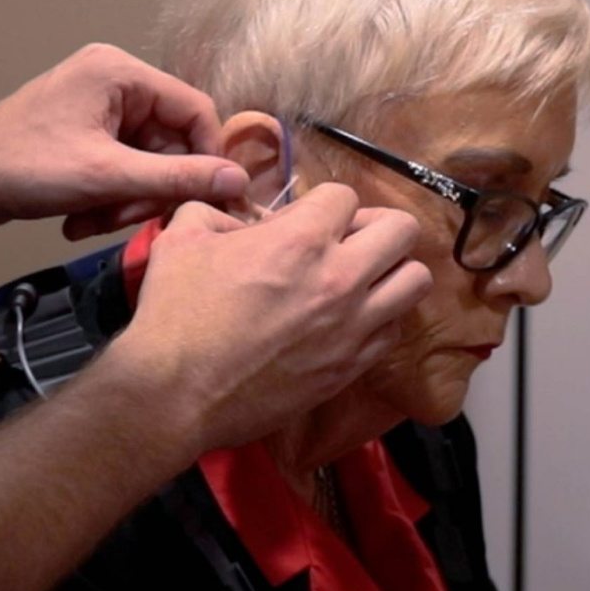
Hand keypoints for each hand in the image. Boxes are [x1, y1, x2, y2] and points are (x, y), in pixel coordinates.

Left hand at [0, 44, 249, 238]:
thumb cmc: (21, 170)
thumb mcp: (107, 177)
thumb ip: (177, 178)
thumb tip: (240, 183)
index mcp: (119, 72)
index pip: (195, 110)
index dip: (206, 158)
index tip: (204, 199)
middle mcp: (113, 80)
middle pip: (171, 140)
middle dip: (151, 187)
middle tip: (125, 218)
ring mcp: (97, 107)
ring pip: (148, 161)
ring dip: (127, 199)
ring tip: (92, 220)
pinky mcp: (85, 133)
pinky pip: (123, 167)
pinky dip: (109, 197)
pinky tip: (80, 217)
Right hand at [106, 184, 432, 452]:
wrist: (178, 395)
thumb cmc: (173, 315)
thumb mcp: (181, 239)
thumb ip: (214, 211)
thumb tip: (239, 216)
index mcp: (300, 239)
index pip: (346, 195)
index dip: (323, 204)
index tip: (303, 223)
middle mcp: (340, 278)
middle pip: (402, 230)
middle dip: (375, 227)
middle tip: (346, 242)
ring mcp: (353, 326)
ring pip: (415, 280)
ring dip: (391, 272)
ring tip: (361, 279)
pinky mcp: (352, 367)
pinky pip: (394, 330)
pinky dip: (380, 319)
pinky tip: (349, 320)